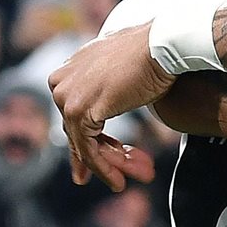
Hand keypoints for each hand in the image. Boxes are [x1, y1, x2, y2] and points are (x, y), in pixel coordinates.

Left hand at [48, 23, 175, 189]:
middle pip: (77, 130)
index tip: (107, 153)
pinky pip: (89, 150)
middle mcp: (62, 80)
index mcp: (72, 66)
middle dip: (101, 156)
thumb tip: (120, 91)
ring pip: (84, 144)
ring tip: (125, 181)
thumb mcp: (127, 67)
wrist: (164, 45)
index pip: (77, 112)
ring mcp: (67, 96)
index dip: (94, 136)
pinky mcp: (79, 112)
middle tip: (116, 177)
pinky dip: (104, 169)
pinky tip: (119, 180)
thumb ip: (114, 80)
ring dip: (108, 166)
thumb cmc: (157, 52)